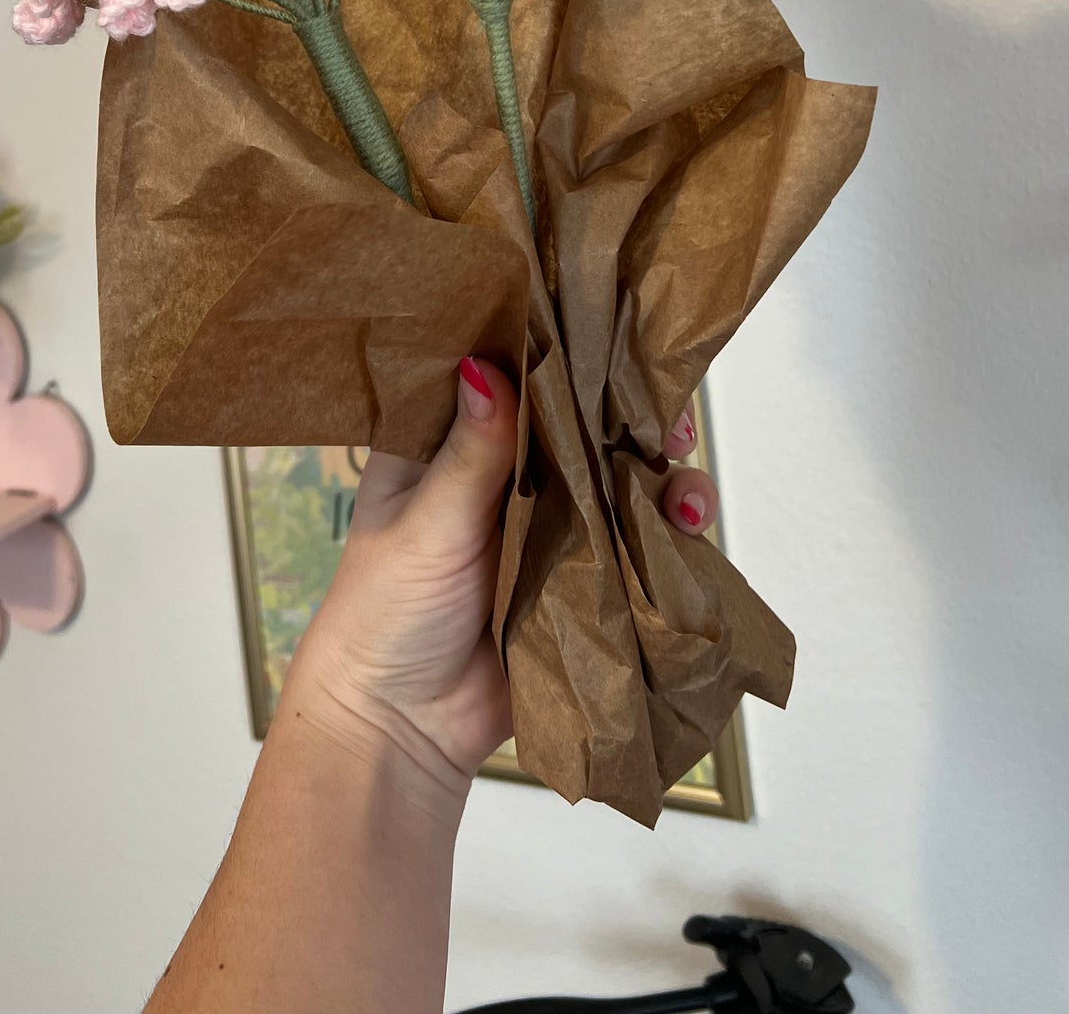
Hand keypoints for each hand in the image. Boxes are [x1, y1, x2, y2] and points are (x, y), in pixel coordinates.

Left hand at [285, 359, 718, 807]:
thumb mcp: (423, 526)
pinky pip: (631, 538)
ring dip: (660, 472)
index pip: (511, 372)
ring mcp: (548, 520)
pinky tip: (686, 526)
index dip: (561, 352)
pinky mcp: (579, 572)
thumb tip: (487, 369)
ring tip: (683, 488)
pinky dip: (665, 528)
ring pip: (617, 474)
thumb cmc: (383, 616)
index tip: (610, 338)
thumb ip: (470, 456)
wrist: (400, 729)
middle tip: (668, 420)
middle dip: (631, 413)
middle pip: (581, 419)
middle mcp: (504, 469)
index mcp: (448, 439)